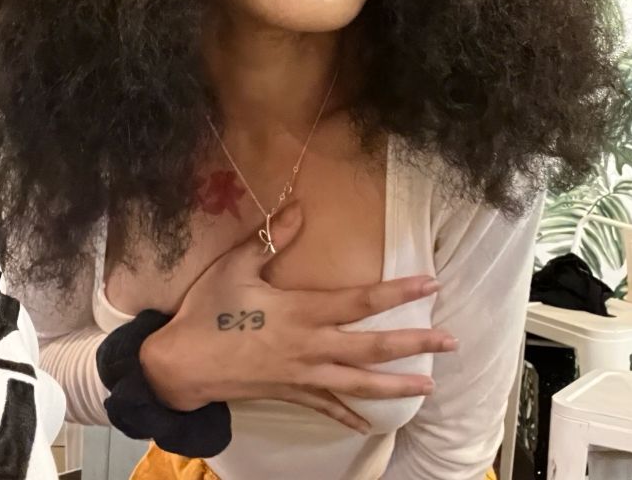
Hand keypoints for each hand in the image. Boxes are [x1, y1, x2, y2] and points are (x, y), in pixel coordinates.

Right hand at [140, 202, 455, 434]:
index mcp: (299, 311)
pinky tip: (369, 423)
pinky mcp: (288, 393)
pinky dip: (349, 414)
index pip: (358, 301)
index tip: (429, 284)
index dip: (396, 292)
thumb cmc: (206, 311)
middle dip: (413, 343)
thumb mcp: (235, 266)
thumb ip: (269, 238)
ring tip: (429, 385)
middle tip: (450, 342)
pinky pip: (326, 407)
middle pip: (370, 348)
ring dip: (395, 384)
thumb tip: (299, 207)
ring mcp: (301, 375)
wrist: (181, 364)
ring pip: (358, 383)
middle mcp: (309, 346)